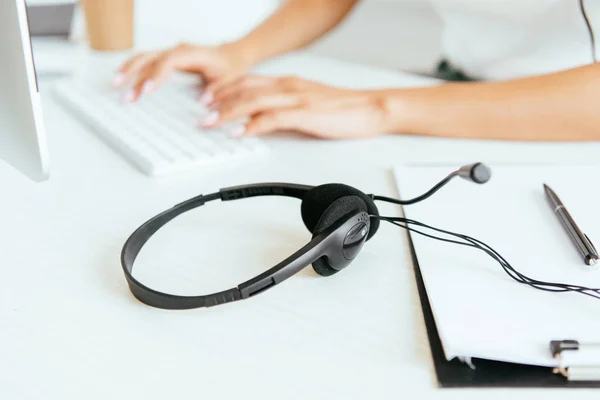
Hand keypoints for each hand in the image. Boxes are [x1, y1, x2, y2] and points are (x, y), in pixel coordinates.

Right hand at [114, 42, 250, 102]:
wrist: (232, 57)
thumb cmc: (229, 69)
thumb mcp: (228, 81)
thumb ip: (216, 90)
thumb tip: (203, 102)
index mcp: (192, 54)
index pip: (168, 61)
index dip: (155, 75)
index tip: (145, 90)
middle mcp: (178, 51)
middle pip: (150, 58)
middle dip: (134, 74)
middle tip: (122, 91)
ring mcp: (171, 53)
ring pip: (144, 57)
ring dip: (129, 70)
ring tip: (115, 84)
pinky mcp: (167, 58)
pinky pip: (147, 61)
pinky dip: (133, 69)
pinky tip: (124, 79)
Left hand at [200, 75, 388, 138]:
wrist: (369, 108)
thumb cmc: (340, 107)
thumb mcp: (306, 101)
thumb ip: (284, 106)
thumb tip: (262, 119)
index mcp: (287, 82)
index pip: (247, 81)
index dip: (223, 88)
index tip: (206, 98)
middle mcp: (287, 86)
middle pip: (244, 88)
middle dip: (218, 100)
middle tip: (200, 112)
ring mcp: (295, 98)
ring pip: (253, 100)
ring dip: (228, 112)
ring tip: (210, 122)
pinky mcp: (305, 113)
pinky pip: (272, 118)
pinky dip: (252, 125)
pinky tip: (240, 133)